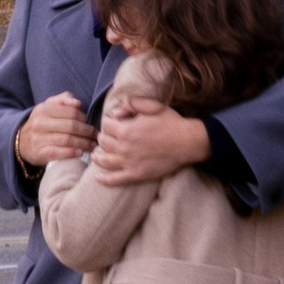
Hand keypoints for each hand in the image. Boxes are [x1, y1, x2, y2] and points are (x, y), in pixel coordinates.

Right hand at [15, 92, 95, 170]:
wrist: (20, 142)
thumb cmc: (42, 122)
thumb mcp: (48, 106)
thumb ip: (63, 100)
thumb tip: (78, 102)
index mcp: (44, 109)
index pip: (71, 112)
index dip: (85, 119)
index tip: (91, 124)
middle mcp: (40, 123)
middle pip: (71, 127)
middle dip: (87, 132)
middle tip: (96, 136)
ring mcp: (38, 139)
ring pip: (67, 140)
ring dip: (83, 144)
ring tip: (92, 146)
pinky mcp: (39, 153)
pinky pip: (58, 153)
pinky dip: (71, 153)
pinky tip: (80, 152)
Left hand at [91, 92, 211, 185]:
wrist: (187, 142)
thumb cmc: (170, 122)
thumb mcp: (152, 106)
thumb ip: (131, 104)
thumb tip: (115, 112)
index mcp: (126, 130)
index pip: (105, 125)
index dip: (107, 121)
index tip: (112, 122)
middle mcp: (124, 147)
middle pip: (102, 142)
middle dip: (103, 137)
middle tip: (107, 136)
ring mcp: (129, 162)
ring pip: (105, 161)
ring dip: (98, 156)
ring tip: (96, 154)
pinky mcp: (136, 174)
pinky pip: (116, 179)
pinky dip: (105, 179)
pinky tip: (98, 178)